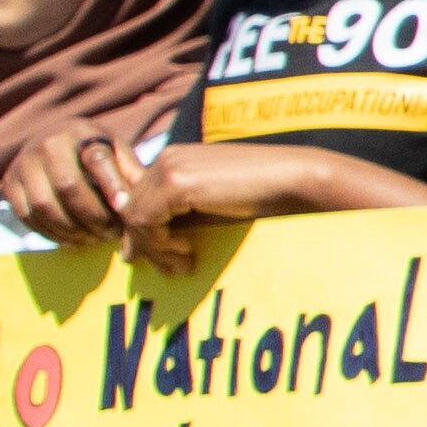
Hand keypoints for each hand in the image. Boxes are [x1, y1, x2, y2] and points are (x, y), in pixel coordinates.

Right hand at [7, 123, 154, 243]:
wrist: (53, 141)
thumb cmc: (95, 152)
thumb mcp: (117, 152)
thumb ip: (130, 172)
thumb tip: (142, 202)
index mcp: (80, 132)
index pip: (97, 159)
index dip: (112, 186)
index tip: (125, 208)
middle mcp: (46, 144)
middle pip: (69, 187)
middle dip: (94, 217)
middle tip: (112, 233)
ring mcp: (23, 164)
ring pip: (45, 206)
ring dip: (72, 230)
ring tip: (95, 239)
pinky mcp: (9, 185)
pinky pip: (28, 216)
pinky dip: (51, 234)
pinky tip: (73, 240)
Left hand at [114, 141, 344, 270]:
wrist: (295, 180)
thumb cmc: (263, 195)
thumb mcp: (211, 206)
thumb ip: (178, 218)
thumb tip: (134, 248)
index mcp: (175, 158)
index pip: (138, 199)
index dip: (146, 234)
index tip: (167, 258)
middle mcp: (166, 157)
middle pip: (132, 208)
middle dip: (147, 245)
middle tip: (171, 270)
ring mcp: (168, 167)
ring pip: (134, 217)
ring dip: (154, 249)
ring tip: (180, 266)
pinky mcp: (175, 183)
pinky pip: (146, 222)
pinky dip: (160, 245)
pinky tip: (186, 253)